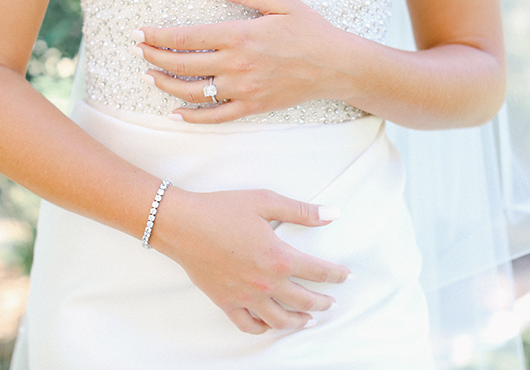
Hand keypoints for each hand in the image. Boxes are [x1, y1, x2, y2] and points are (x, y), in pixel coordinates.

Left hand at [133, 0, 358, 122]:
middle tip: (137, 51)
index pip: (185, 37)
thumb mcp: (279, 1)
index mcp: (239, 35)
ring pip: (193, 92)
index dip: (157, 36)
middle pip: (182, 64)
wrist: (336, 65)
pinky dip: (192, 117)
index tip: (139, 33)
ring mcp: (242, 89)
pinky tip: (175, 113)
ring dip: (165, 84)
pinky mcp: (251, 106)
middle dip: (153, 57)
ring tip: (150, 75)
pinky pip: (216, 117)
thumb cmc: (309, 29)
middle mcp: (236, 64)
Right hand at [151, 186, 349, 333]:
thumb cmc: (222, 209)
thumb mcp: (265, 202)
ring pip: (280, 320)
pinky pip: (249, 325)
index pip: (318, 272)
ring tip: (309, 319)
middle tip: (331, 302)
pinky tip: (270, 324)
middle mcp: (266, 283)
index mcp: (279, 258)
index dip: (337, 275)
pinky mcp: (226, 302)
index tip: (346, 276)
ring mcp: (245, 296)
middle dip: (322, 302)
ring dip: (299, 321)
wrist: (183, 224)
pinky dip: (263, 328)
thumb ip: (302, 211)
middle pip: (304, 300)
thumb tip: (333, 215)